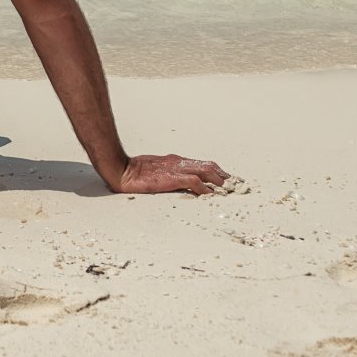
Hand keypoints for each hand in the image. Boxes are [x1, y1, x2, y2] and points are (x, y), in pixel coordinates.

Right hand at [111, 154, 230, 194]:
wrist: (122, 170)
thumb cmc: (135, 171)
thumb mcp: (156, 171)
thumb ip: (169, 174)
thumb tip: (180, 183)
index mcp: (175, 161)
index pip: (202, 164)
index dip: (217, 172)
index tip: (226, 180)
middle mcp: (179, 163)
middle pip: (209, 166)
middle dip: (223, 177)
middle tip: (235, 187)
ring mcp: (176, 169)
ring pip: (206, 172)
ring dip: (218, 182)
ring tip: (228, 191)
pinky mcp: (172, 178)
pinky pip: (194, 182)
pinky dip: (205, 189)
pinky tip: (210, 195)